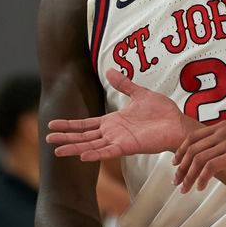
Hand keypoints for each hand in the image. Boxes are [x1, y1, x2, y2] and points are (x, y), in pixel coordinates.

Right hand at [47, 69, 193, 160]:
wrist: (178, 123)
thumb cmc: (162, 112)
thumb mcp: (139, 94)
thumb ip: (123, 85)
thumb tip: (108, 70)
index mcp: (113, 122)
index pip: (85, 124)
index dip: (69, 124)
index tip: (52, 124)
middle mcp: (112, 133)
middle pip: (83, 136)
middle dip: (66, 137)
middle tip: (47, 139)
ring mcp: (119, 141)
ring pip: (91, 145)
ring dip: (74, 147)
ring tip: (57, 150)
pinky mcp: (128, 147)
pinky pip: (108, 152)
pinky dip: (95, 154)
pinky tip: (81, 156)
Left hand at [172, 122, 225, 192]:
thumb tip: (221, 155)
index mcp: (223, 126)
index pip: (193, 137)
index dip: (181, 151)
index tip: (176, 163)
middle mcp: (222, 132)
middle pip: (191, 149)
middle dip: (181, 167)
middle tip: (176, 181)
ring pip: (198, 159)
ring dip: (188, 176)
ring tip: (185, 189)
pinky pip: (210, 167)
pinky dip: (202, 178)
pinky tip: (200, 187)